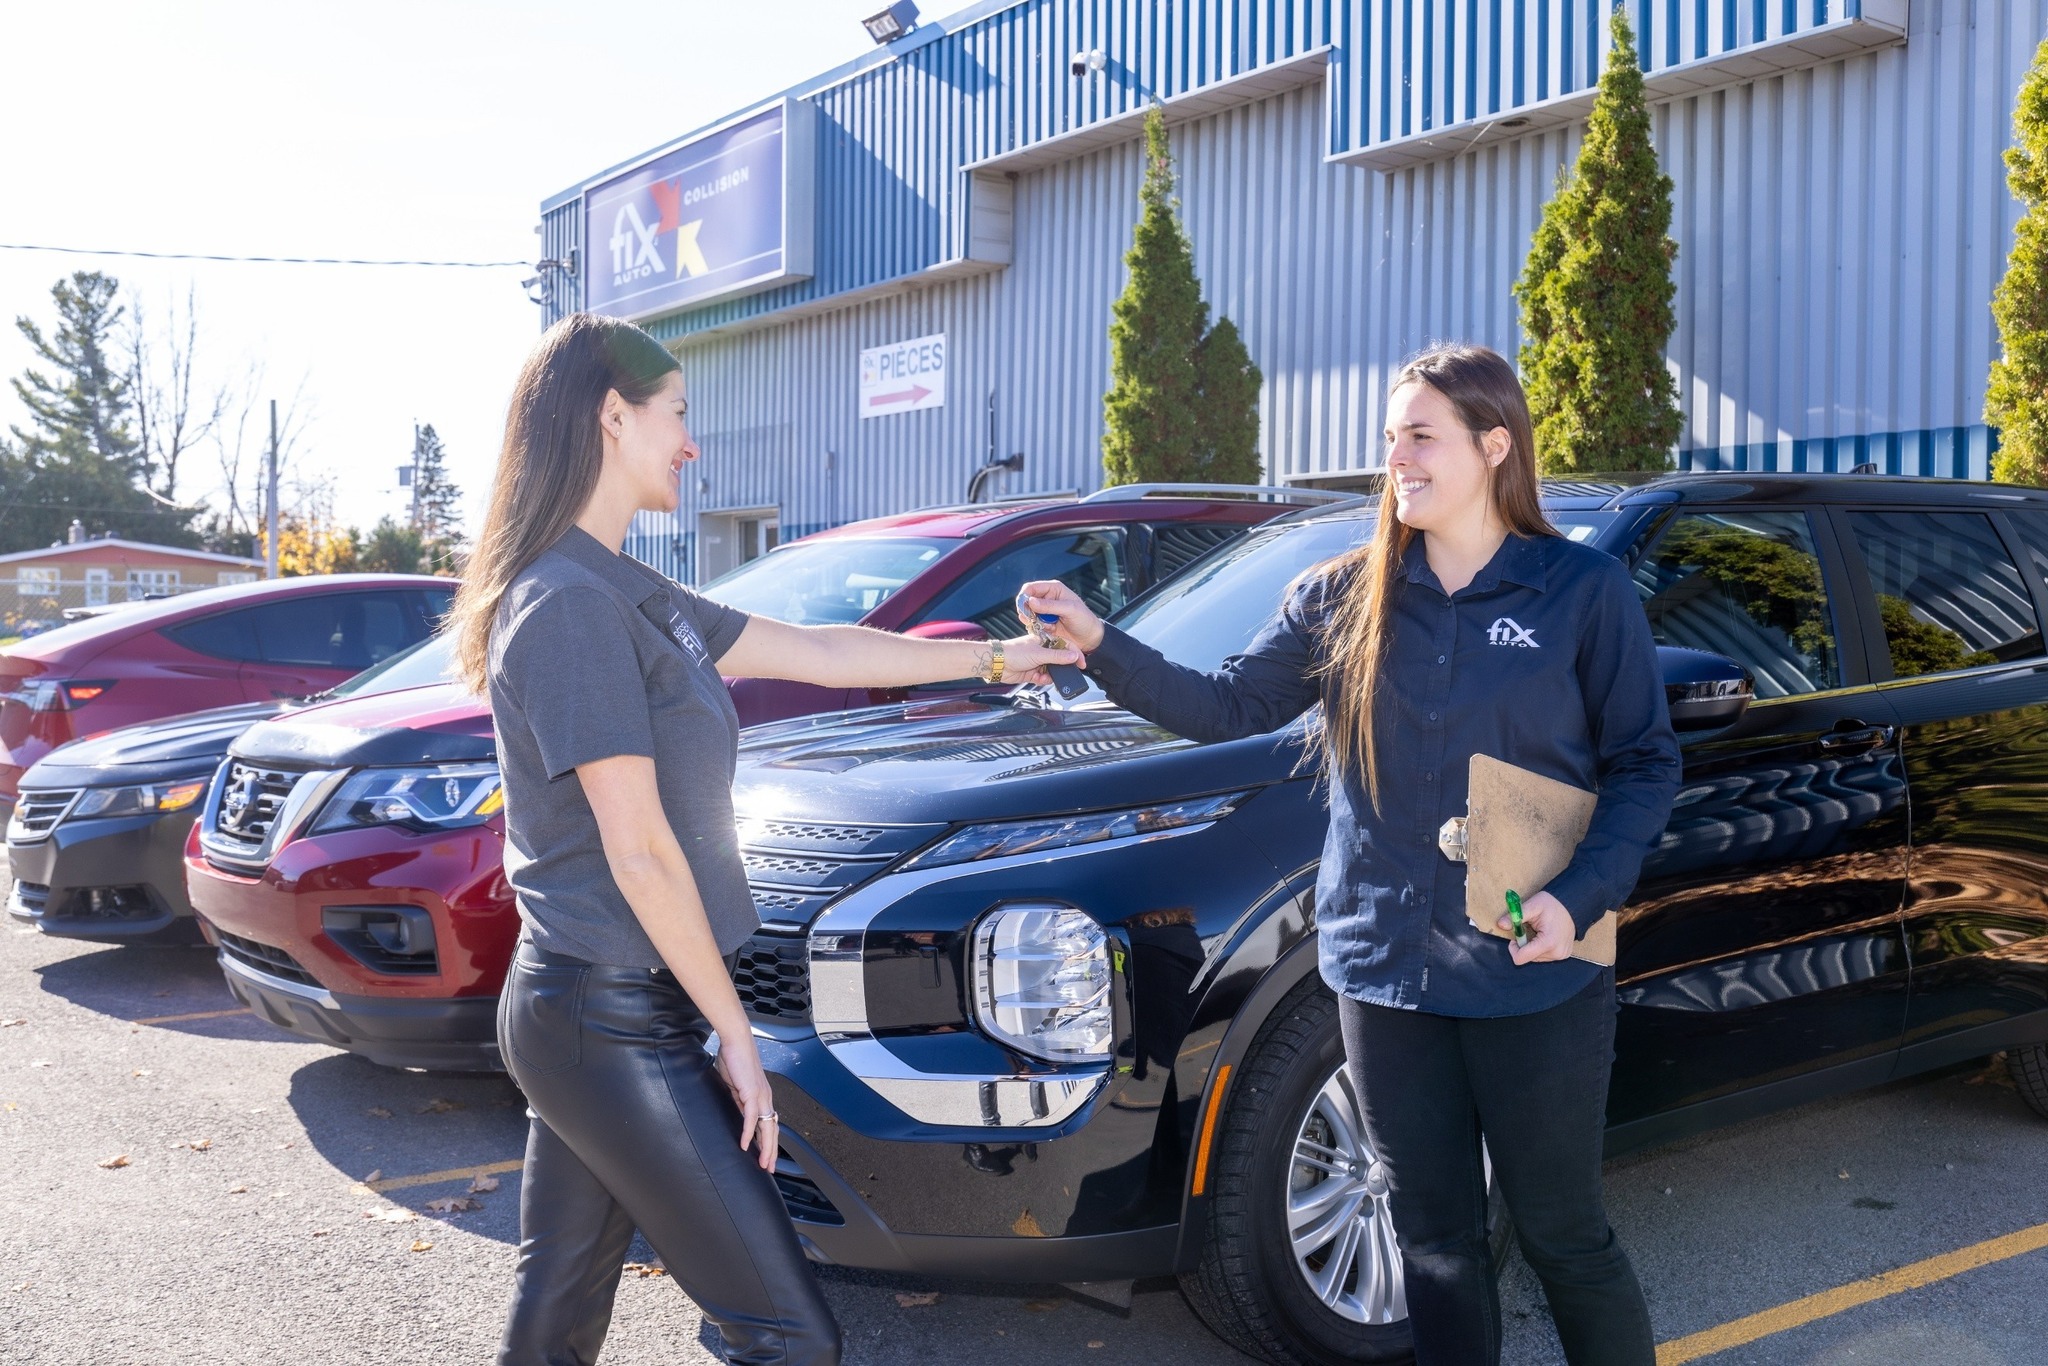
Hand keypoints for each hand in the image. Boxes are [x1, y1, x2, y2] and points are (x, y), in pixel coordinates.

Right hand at [713, 1035, 779, 1171]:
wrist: (736, 1040)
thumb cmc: (734, 1058)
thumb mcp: (735, 1085)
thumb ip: (738, 1099)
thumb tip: (736, 1111)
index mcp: (761, 1096)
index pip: (768, 1124)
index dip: (768, 1142)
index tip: (766, 1157)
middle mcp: (765, 1098)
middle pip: (772, 1130)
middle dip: (771, 1151)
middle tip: (769, 1168)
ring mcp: (760, 1096)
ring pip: (767, 1127)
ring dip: (765, 1148)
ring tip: (763, 1163)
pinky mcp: (751, 1092)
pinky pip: (751, 1117)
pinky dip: (749, 1132)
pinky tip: (745, 1145)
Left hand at [995, 635, 1082, 685]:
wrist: (997, 664)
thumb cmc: (1014, 652)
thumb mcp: (1039, 653)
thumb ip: (1058, 656)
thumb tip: (1074, 656)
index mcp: (1044, 640)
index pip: (1064, 645)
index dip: (1074, 654)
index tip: (1082, 662)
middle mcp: (1041, 651)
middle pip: (1059, 659)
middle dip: (1063, 667)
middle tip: (1070, 673)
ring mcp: (1037, 662)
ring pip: (1051, 670)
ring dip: (1052, 675)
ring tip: (1048, 677)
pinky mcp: (1031, 672)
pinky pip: (1043, 678)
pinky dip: (1043, 680)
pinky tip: (1040, 679)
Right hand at [1018, 580, 1105, 653]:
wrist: (1089, 638)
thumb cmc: (1084, 620)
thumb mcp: (1069, 610)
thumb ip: (1050, 605)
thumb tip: (1030, 601)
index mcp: (1053, 589)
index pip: (1031, 587)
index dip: (1024, 596)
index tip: (1024, 608)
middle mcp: (1047, 598)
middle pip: (1026, 601)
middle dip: (1027, 611)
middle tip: (1033, 620)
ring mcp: (1044, 611)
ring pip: (1028, 614)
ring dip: (1033, 621)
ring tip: (1047, 626)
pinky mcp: (1044, 623)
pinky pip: (1032, 624)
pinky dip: (1037, 628)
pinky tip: (1049, 630)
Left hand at [1497, 890, 1575, 965]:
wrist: (1572, 905)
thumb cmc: (1552, 904)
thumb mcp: (1532, 906)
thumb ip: (1516, 916)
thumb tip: (1500, 924)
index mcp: (1548, 942)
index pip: (1521, 958)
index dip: (1513, 948)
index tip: (1516, 936)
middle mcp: (1556, 953)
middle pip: (1527, 957)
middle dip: (1524, 944)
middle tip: (1530, 929)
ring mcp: (1561, 955)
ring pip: (1535, 957)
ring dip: (1532, 946)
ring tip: (1539, 932)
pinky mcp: (1563, 955)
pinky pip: (1543, 956)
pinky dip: (1540, 947)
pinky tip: (1545, 935)